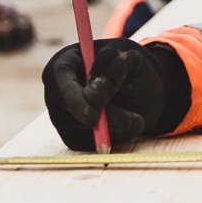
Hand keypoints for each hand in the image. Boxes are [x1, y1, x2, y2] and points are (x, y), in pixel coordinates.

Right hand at [41, 38, 187, 150]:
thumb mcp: (131, 58)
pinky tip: (126, 128)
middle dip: (96, 118)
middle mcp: (58, 89)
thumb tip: (93, 92)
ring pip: (77, 127)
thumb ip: (113, 65)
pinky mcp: (71, 135)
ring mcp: (61, 113)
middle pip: (63, 106)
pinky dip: (109, 140)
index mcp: (67, 61)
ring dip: (111, 129)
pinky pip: (84, 143)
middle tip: (129, 123)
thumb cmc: (133, 69)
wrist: (143, 93)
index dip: (73, 94)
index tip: (96, 110)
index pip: (58, 76)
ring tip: (137, 119)